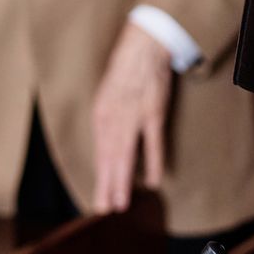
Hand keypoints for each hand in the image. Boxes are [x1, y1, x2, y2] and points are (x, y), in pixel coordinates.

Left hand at [92, 23, 173, 212]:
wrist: (143, 46)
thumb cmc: (127, 68)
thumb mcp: (108, 94)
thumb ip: (108, 118)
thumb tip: (108, 140)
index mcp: (101, 114)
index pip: (100, 153)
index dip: (100, 176)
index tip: (100, 197)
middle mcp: (113, 118)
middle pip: (109, 159)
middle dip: (106, 185)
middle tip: (105, 208)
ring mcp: (133, 117)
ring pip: (125, 156)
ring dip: (122, 181)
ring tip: (120, 203)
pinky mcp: (153, 113)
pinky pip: (153, 144)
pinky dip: (152, 163)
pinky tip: (151, 181)